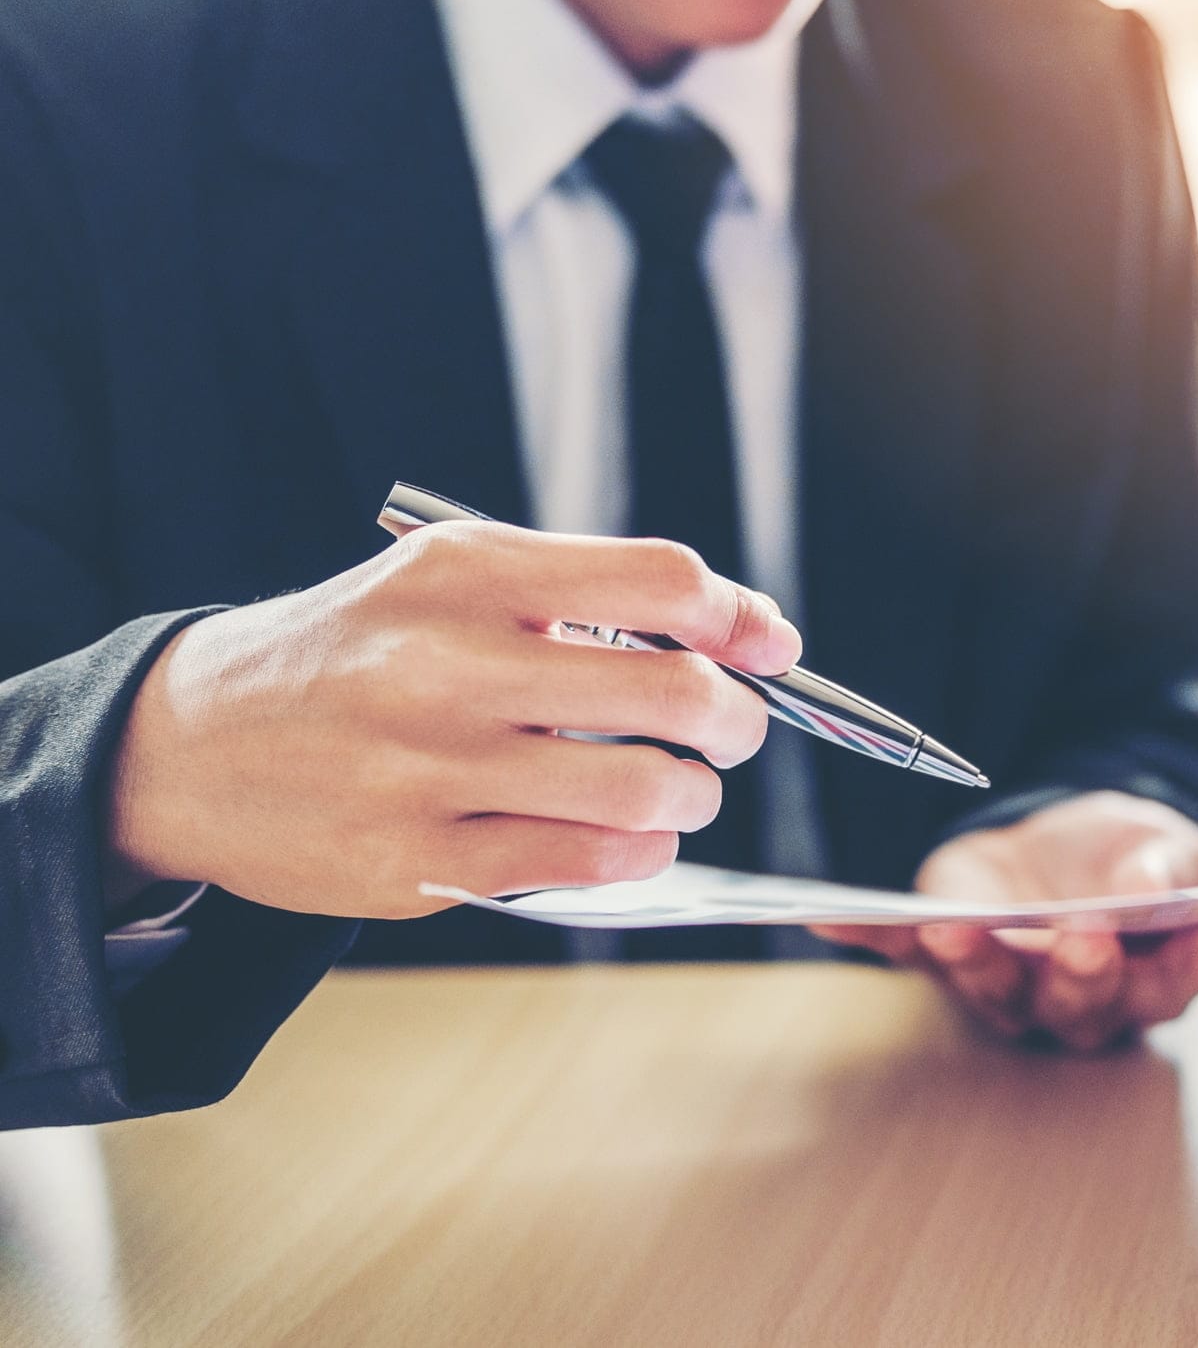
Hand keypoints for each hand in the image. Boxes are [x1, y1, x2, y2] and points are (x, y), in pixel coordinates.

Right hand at [108, 521, 800, 917]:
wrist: (192, 743)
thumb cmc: (358, 653)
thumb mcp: (455, 581)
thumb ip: (598, 593)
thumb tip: (757, 628)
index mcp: (467, 573)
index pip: (659, 578)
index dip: (738, 616)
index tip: (764, 646)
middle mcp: (447, 664)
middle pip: (674, 691)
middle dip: (738, 719)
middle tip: (732, 729)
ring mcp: (430, 770)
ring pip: (643, 790)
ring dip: (694, 794)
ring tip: (680, 787)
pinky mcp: (417, 863)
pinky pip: (586, 864)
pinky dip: (640, 852)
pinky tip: (630, 836)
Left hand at [815, 792, 1197, 1051]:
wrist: (1059, 843)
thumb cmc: (1124, 858)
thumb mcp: (1158, 843)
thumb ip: (1167, 865)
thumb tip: (1157, 881)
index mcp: (1155, 970)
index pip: (1196, 968)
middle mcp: (1084, 996)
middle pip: (1090, 1003)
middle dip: (1086, 972)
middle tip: (1086, 938)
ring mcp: (1013, 981)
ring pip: (999, 991)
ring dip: (979, 966)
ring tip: (962, 933)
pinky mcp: (950, 953)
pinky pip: (904, 953)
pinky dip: (868, 936)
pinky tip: (830, 919)